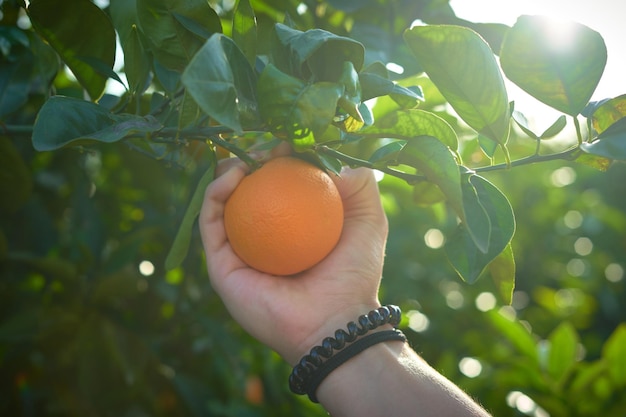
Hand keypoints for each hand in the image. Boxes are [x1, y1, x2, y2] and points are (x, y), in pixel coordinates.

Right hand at [199, 155, 388, 363]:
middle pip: (247, 190)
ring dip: (228, 171)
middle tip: (266, 148)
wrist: (334, 322)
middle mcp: (263, 239)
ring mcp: (240, 253)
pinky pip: (210, 223)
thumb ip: (360, 184)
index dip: (279, 158)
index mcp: (292, 229)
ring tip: (247, 157)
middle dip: (251, 161)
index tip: (288, 142)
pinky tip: (234, 175)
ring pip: (222, 203)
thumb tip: (333, 158)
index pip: (279, 184)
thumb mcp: (368, 219)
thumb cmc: (353, 273)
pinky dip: (216, 194)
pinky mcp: (221, 266)